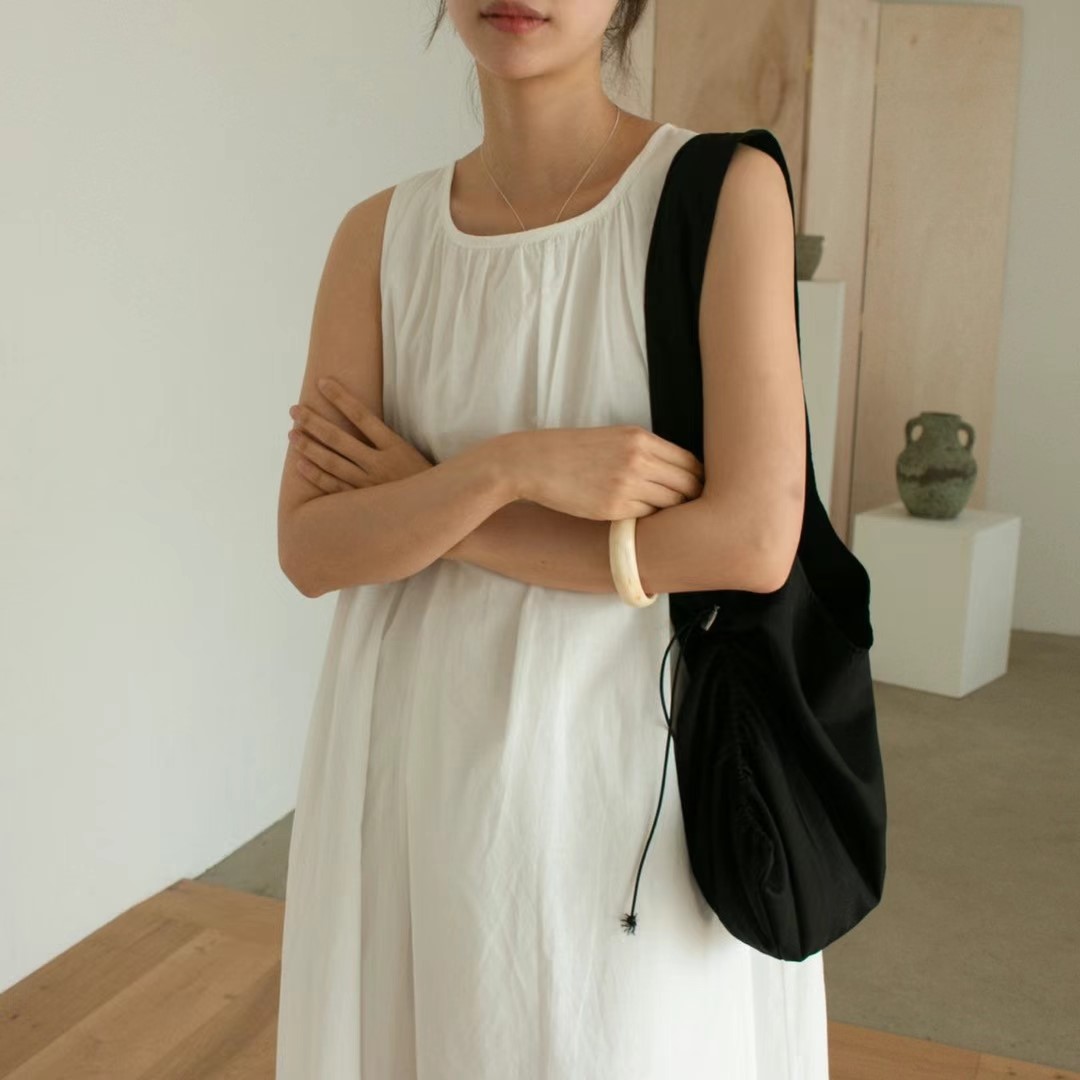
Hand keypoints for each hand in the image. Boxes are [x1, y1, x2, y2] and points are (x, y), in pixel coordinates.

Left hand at [287, 377, 433, 493]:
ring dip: (309, 447)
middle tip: (294, 409)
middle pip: (338, 438)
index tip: (322, 382)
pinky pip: (333, 487)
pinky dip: (315, 475)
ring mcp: (369, 485)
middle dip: (313, 422)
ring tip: (292, 433)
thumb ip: (388, 440)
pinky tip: (300, 464)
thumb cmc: (424, 479)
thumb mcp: (413, 454)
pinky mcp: (363, 503)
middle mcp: (379, 464)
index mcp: (395, 447)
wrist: (438, 512)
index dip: (340, 398)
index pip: (362, 415)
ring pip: (331, 462)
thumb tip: (363, 419)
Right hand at [504, 425, 704, 520]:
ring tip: (666, 515)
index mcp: (640, 438)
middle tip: (689, 507)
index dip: (698, 478)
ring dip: (671, 511)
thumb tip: (678, 473)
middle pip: (688, 485)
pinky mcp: (614, 508)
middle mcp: (638, 459)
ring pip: (671, 504)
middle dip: (693, 498)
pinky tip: (640, 517)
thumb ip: (646, 451)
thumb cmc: (574, 451)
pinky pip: (647, 517)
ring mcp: (627, 484)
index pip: (690, 462)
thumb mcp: (614, 438)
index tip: (696, 488)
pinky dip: (648, 518)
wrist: (536, 463)